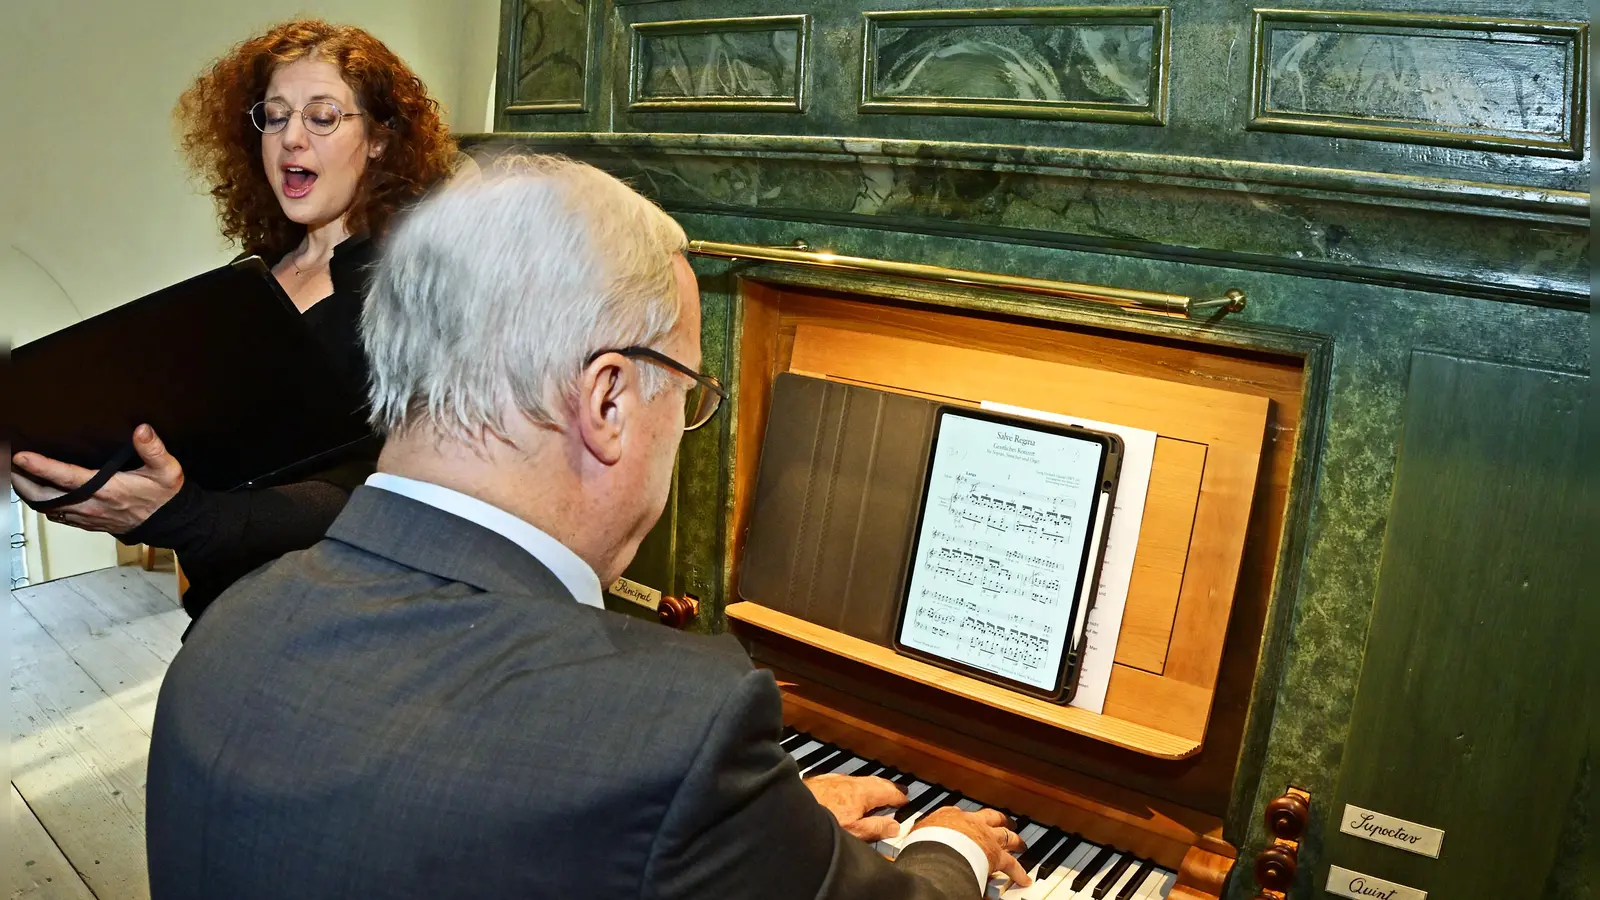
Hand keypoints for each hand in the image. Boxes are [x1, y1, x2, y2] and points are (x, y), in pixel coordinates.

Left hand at [12, 425, 184, 533]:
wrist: (171, 524)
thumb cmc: (166, 497)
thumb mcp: (167, 470)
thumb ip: (153, 449)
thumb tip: (141, 430)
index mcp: (107, 489)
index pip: (67, 477)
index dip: (41, 467)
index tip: (21, 456)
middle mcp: (92, 505)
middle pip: (44, 497)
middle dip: (21, 481)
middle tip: (9, 464)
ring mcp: (87, 516)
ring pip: (46, 508)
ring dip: (28, 493)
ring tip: (16, 476)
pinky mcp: (88, 523)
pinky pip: (56, 517)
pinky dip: (42, 505)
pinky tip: (38, 495)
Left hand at [804, 773, 906, 840]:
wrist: (789, 811)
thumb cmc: (821, 823)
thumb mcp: (855, 832)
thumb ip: (876, 828)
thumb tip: (895, 826)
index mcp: (862, 794)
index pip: (888, 792)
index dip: (899, 797)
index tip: (906, 801)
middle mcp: (850, 783)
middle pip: (875, 782)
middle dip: (888, 787)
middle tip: (898, 792)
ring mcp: (834, 781)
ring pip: (859, 780)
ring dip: (871, 785)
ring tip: (878, 791)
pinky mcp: (821, 782)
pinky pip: (844, 780)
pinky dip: (854, 785)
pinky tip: (849, 789)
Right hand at [912, 806, 1030, 887]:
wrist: (940, 851)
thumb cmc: (925, 843)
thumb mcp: (919, 833)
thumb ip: (922, 832)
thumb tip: (910, 836)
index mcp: (951, 816)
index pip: (960, 813)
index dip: (965, 817)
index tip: (968, 819)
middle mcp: (972, 823)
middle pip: (991, 817)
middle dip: (1000, 819)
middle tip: (1006, 821)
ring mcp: (987, 838)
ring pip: (1007, 835)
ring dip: (1015, 840)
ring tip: (1021, 843)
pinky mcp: (996, 856)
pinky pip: (1012, 865)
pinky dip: (1019, 872)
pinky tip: (1025, 879)